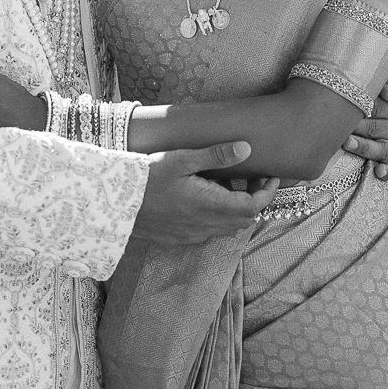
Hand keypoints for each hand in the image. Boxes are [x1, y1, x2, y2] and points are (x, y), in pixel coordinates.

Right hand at [131, 142, 278, 245]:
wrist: (116, 204)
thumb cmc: (149, 176)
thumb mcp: (182, 159)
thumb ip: (215, 156)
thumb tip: (246, 149)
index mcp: (210, 206)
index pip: (253, 206)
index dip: (268, 193)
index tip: (271, 176)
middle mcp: (205, 226)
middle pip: (244, 220)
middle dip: (254, 200)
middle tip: (252, 177)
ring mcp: (192, 235)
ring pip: (228, 228)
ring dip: (235, 210)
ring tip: (228, 185)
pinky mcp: (180, 239)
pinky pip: (209, 232)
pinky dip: (217, 217)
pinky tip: (205, 199)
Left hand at [343, 76, 387, 180]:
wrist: (348, 106)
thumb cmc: (356, 93)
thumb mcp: (369, 82)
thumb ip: (382, 80)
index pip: (383, 105)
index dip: (369, 105)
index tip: (358, 104)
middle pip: (377, 126)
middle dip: (359, 125)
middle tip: (341, 123)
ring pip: (380, 148)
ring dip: (364, 146)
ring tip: (347, 142)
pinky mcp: (386, 159)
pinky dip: (386, 171)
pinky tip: (378, 171)